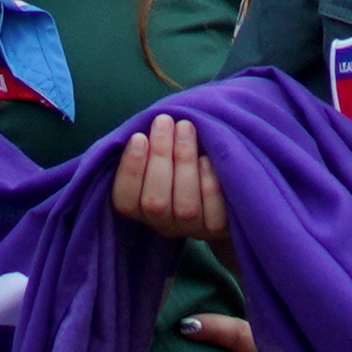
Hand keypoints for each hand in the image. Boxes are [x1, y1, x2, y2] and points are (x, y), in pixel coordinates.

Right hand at [110, 115, 233, 251]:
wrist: (226, 190)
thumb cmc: (183, 162)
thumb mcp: (162, 155)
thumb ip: (151, 145)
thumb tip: (149, 124)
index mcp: (139, 209)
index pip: (125, 199)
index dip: (130, 170)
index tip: (139, 136)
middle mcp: (162, 224)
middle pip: (155, 202)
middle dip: (160, 157)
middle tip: (165, 121)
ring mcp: (190, 229)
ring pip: (185, 206)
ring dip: (184, 162)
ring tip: (186, 127)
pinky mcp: (216, 230)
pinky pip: (213, 212)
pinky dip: (209, 183)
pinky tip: (208, 158)